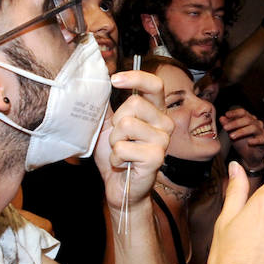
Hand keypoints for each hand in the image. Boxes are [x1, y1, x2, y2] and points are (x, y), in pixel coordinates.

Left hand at [97, 69, 171, 209]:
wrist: (120, 186)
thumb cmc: (117, 154)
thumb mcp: (110, 126)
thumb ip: (110, 106)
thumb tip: (97, 83)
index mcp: (156, 111)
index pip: (154, 85)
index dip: (136, 78)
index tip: (114, 79)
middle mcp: (165, 122)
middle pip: (134, 104)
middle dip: (116, 123)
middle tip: (119, 139)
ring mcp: (163, 140)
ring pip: (127, 125)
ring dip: (114, 142)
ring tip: (121, 152)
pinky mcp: (156, 157)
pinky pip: (123, 147)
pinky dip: (116, 157)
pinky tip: (123, 163)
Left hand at [220, 107, 263, 172]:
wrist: (249, 156)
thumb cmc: (242, 143)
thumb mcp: (232, 134)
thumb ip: (228, 126)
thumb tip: (222, 118)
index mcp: (249, 120)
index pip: (243, 112)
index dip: (235, 113)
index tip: (227, 115)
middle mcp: (257, 124)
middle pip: (248, 119)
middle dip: (235, 123)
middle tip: (225, 128)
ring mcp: (262, 132)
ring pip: (254, 128)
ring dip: (241, 131)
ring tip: (231, 137)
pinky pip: (262, 139)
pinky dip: (255, 140)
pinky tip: (249, 143)